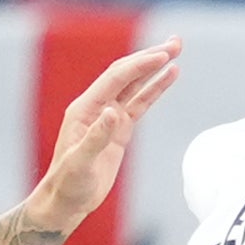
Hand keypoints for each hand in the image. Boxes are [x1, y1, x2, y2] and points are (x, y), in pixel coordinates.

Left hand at [32, 37, 183, 231]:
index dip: (140, 66)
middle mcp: (96, 107)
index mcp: (85, 109)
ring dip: (155, 68)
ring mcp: (109, 117)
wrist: (67, 200)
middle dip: (151, 57)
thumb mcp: (80, 163)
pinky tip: (169, 76)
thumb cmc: (68, 183)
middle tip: (176, 43)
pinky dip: (155, 89)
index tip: (162, 56)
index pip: (116, 79)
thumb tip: (112, 112)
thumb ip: (96, 137)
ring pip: (135, 85)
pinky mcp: (119, 129)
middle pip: (127, 74)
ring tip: (177, 51)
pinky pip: (140, 104)